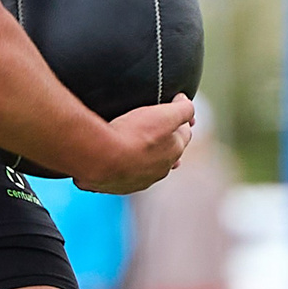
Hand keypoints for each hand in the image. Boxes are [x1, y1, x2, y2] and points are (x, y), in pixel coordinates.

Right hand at [72, 94, 193, 193]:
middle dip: (166, 143)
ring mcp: (141, 180)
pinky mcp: (120, 187)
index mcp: (175, 151)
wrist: (102, 157)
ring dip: (146, 158)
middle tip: (157, 130)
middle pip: (168, 153)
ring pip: (148, 167)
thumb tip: (185, 101)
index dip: (181, 120)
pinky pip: (126, 176)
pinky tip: (116, 160)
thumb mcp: (165, 114)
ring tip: (138, 148)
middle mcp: (161, 169)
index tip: (174, 108)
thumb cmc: (134, 134)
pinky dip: (125, 168)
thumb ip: (182, 108)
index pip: (185, 133)